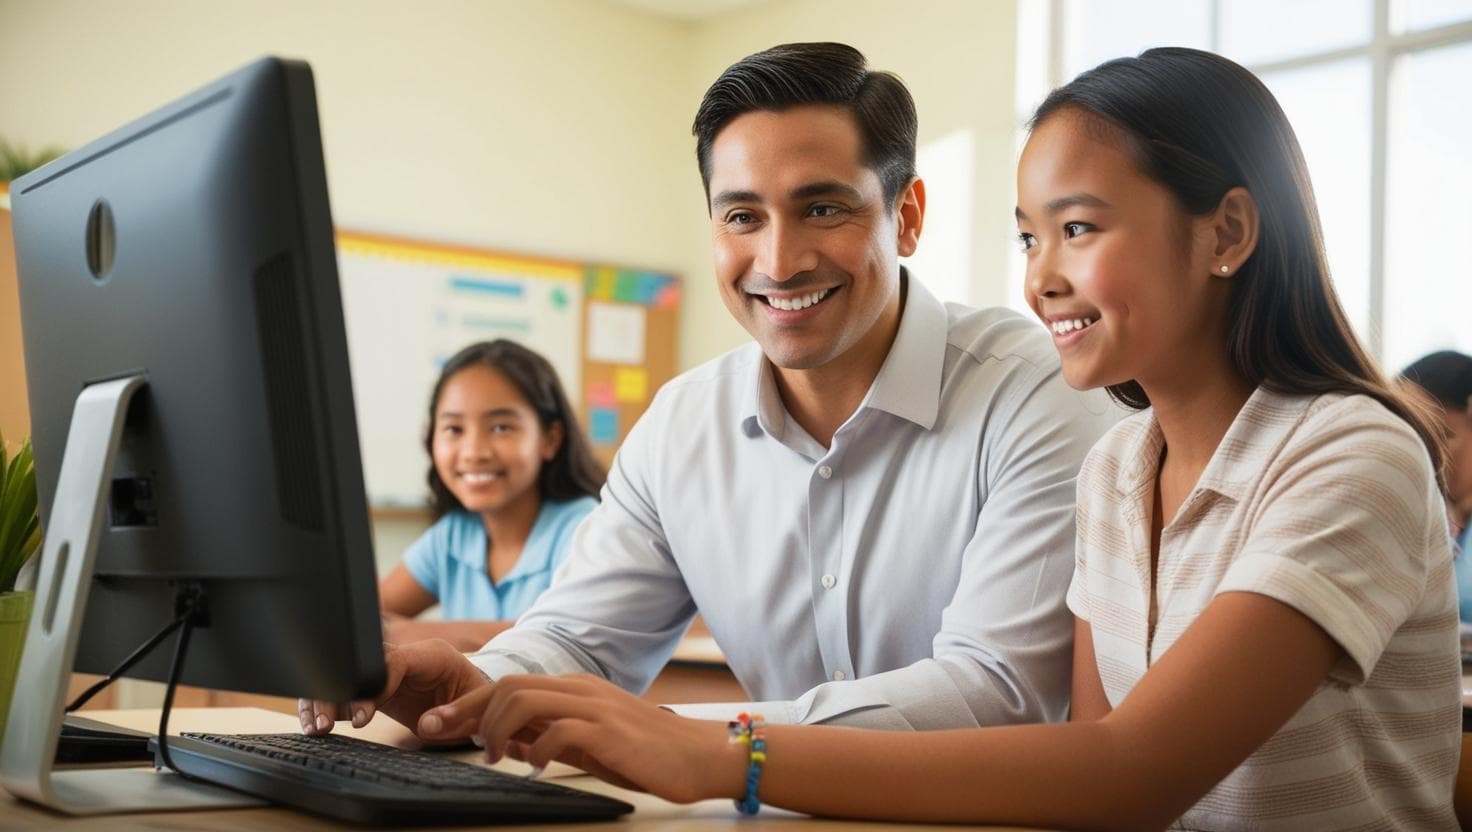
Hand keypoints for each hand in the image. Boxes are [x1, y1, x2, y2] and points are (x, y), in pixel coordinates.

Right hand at [297, 639, 490, 735]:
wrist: (474, 702)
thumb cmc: (476, 703)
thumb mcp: (474, 709)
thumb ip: (453, 715)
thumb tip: (427, 724)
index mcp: (432, 655)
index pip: (394, 659)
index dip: (374, 685)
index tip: (364, 716)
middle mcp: (406, 658)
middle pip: (363, 665)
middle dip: (341, 691)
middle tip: (327, 722)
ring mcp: (388, 671)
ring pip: (349, 675)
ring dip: (328, 698)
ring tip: (317, 726)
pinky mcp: (375, 688)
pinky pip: (347, 690)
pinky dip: (329, 704)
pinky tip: (316, 722)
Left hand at [418, 673, 746, 803]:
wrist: (703, 755)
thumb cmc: (648, 752)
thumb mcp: (591, 741)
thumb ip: (553, 735)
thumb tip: (508, 742)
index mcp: (576, 688)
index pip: (509, 683)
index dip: (468, 702)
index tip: (438, 723)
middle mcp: (582, 689)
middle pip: (508, 685)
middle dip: (466, 710)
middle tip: (439, 735)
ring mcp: (597, 707)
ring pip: (525, 699)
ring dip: (496, 728)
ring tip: (490, 756)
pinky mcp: (611, 730)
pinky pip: (559, 730)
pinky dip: (535, 749)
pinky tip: (533, 768)